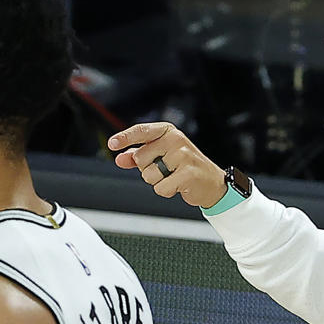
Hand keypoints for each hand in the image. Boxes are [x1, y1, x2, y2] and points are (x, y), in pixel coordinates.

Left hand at [108, 123, 227, 208]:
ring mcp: (183, 155)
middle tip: (166, 170)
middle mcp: (176, 140)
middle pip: (141, 158)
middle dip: (148, 169)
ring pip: (149, 175)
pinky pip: (161, 187)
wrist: (212, 183)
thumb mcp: (162, 157)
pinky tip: (178, 186)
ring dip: (158, 182)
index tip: (112, 144)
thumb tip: (120, 158)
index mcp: (168, 132)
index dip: (125, 137)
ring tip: (173, 177)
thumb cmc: (185, 168)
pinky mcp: (187, 173)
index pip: (141, 131)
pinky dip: (167, 191)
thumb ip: (139, 156)